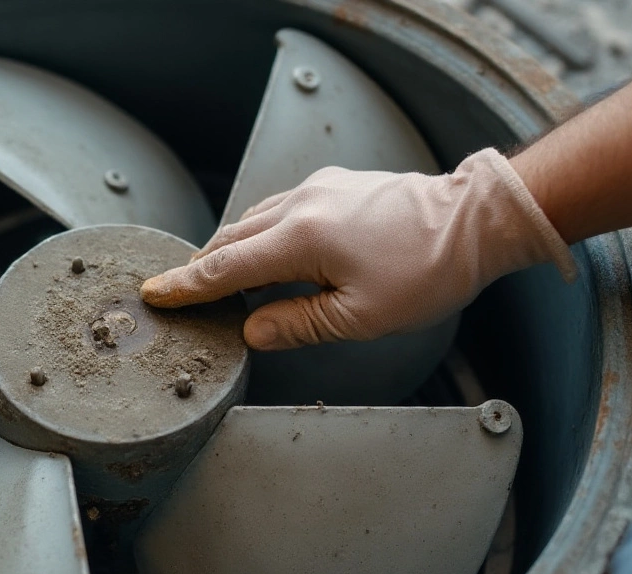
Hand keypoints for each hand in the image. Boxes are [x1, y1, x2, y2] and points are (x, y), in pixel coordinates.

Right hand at [140, 148, 576, 350]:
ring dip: (230, 248)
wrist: (475, 220)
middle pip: (231, 238)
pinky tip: (266, 250)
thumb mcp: (360, 317)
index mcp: (301, 239)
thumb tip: (253, 331)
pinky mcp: (335, 184)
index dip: (186, 285)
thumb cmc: (428, 270)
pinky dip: (259, 231)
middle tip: (179, 291)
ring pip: (253, 219)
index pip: (225, 267)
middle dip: (201, 267)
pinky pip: (279, 207)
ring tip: (217, 277)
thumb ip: (297, 324)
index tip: (156, 292)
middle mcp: (301, 204)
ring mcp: (318, 188)